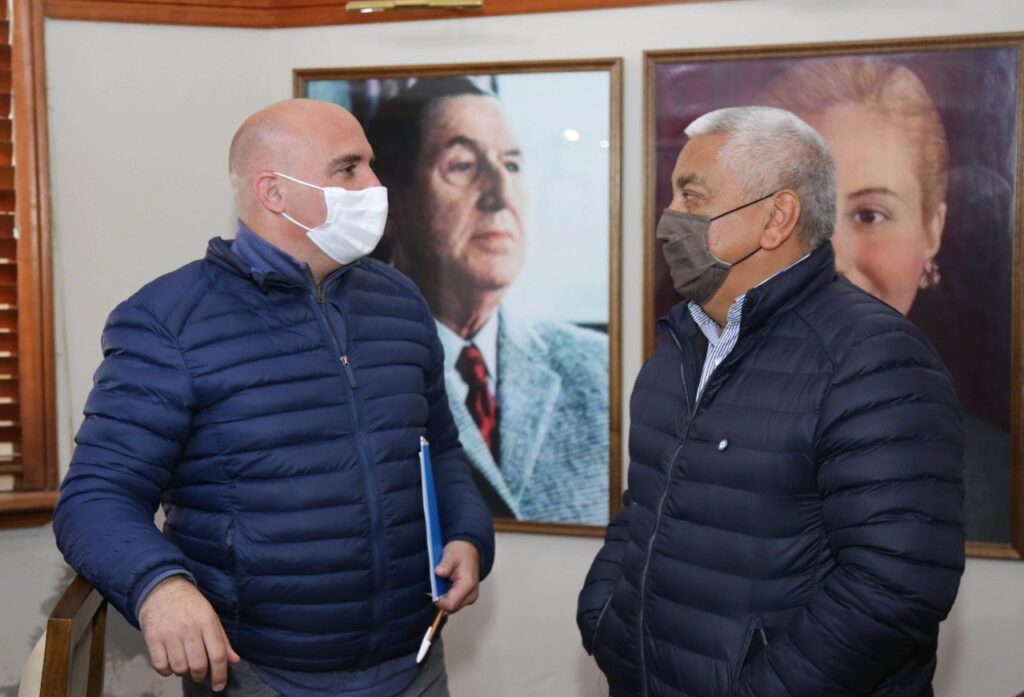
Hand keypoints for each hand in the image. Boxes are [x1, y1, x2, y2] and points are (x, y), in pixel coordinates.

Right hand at [139, 575, 240, 690]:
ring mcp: (169, 634)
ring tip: (185, 665)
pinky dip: (167, 671)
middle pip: (199, 665)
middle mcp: (189, 628)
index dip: (220, 674)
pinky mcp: (152, 638)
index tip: (219, 686)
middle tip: (200, 675)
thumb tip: (234, 660)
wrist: (162, 589)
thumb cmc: (190, 604)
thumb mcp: (211, 616)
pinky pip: (161, 666)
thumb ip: (222, 640)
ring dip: (184, 673)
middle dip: (201, 676)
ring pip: (180, 668)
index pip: (217, 654)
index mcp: (207, 622)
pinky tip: (170, 663)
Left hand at [434, 540, 480, 613]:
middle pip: (450, 608)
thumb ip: (445, 565)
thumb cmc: (461, 551)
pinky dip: (446, 597)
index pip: (450, 604)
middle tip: (436, 585)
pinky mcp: (467, 597)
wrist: (469, 549)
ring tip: (441, 584)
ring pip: (451, 607)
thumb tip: (439, 572)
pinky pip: (453, 603)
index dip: (438, 601)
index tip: (431, 591)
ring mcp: (470, 597)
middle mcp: (471, 594)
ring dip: (443, 598)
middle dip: (440, 599)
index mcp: (468, 584)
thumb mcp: (451, 554)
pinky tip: (444, 586)